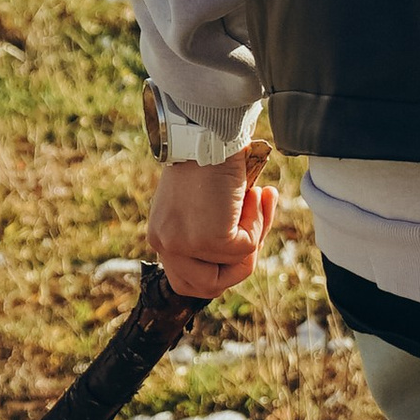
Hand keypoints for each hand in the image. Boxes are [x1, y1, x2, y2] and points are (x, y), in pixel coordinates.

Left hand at [146, 148, 275, 298]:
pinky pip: (246, 248)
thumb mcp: (203, 203)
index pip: (187, 281)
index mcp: (161, 236)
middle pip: (206, 288)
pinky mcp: (208, 239)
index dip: (218, 271)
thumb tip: (241, 254)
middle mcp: (164, 244)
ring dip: (254, 238)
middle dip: (239, 266)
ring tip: (255, 201)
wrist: (210, 131)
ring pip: (233, 269)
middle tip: (253, 231)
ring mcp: (183, 245)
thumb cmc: (211, 158)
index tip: (239, 240)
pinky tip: (253, 193)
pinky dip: (258, 221)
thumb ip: (210, 231)